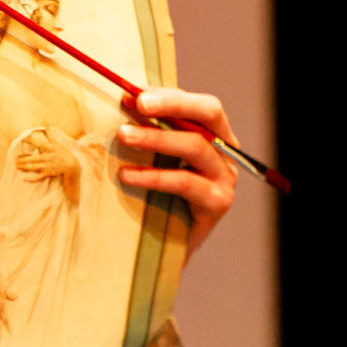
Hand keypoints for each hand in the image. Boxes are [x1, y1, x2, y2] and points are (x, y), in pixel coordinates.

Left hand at [15, 128, 79, 185]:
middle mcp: (49, 157)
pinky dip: (32, 178)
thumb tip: (46, 125)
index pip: (40, 144)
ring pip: (35, 167)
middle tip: (16, 158)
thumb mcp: (57, 143)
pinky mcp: (48, 173)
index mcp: (51, 149)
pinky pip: (39, 177)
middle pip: (35, 158)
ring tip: (17, 165)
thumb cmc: (63, 152)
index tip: (23, 138)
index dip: (32, 141)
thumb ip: (50, 135)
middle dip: (25, 159)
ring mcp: (48, 166)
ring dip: (25, 167)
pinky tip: (24, 178)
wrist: (72, 165)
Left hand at [117, 88, 238, 258]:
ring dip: (156, 137)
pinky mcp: (217, 204)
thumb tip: (121, 99)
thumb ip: (146, 131)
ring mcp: (225, 178)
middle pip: (208, 114)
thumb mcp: (150, 159)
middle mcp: (225, 152)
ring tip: (122, 136)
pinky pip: (186, 183)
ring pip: (196, 146)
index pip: (198, 104)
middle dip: (172, 104)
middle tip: (137, 104)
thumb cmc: (152, 197)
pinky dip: (155, 176)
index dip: (168, 96)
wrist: (160, 252)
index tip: (133, 94)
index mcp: (213, 135)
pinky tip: (127, 176)